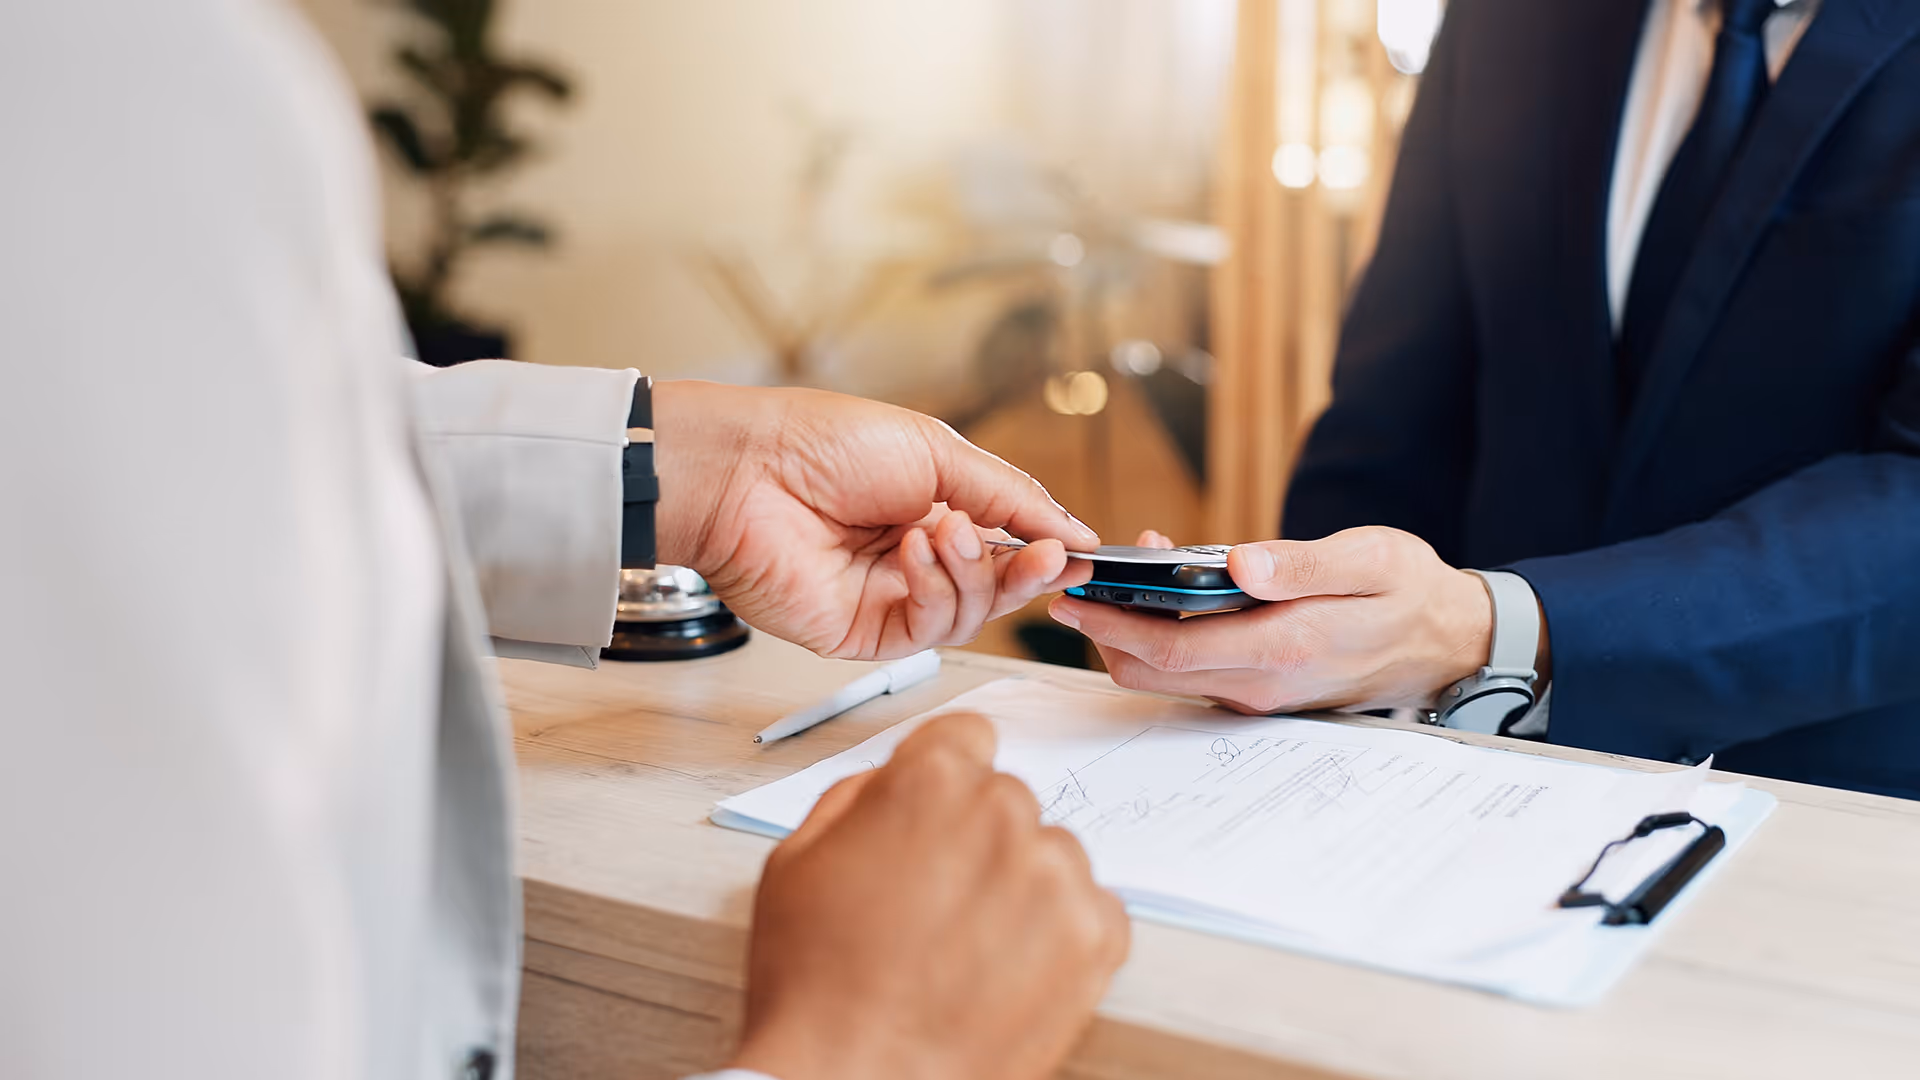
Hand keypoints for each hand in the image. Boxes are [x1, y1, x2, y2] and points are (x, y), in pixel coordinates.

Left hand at [651, 381, 1096, 658]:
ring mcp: (890, 599)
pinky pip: (926, 631)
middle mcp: (916, 560)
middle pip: (997, 590)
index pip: (1009, 546)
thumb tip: (1075, 532)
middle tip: (1045, 553)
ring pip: (970, 615)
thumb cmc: (822, 443)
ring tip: (940, 530)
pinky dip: (932, 591)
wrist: (746, 470)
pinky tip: (913, 552)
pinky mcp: (862, 633)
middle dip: (1025, 571)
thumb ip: (1012, 497)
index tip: (1081, 550)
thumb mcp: (938, 452)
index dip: (1046, 551)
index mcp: (935, 510)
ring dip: (970, 573)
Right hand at [729, 714, 1129, 1079]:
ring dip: (1019, 887)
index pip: (967, 736)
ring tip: (967, 947)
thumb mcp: (797, 862)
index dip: (945, 776)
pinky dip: (1059, 935)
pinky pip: (1091, 909)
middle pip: (1006, 800)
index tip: (941, 810)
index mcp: (931, 780)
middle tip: (935, 901)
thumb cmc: (817, 985)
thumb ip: (856, 798)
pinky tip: (1005, 969)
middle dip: (976, 839)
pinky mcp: (1095, 937)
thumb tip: (894, 782)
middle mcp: (1004, 814)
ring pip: (1049, 855)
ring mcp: (1056, 876)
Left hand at [1051, 526, 1515, 712]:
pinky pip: (1197, 667)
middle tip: (1081, 578)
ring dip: (1136, 627)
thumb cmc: (1410, 592)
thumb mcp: (1371, 560)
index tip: (1073, 595)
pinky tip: (1174, 584)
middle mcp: (1263, 681)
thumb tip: (1240, 563)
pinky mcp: (1262, 685)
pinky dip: (1168, 631)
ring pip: (1170, 672)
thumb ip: (1303, 565)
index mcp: (1284, 647)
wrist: (1449, 641)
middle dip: (1106, 629)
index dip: (1113, 625)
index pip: (1172, 647)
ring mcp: (1260, 690)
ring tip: (1131, 566)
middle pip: (1153, 670)